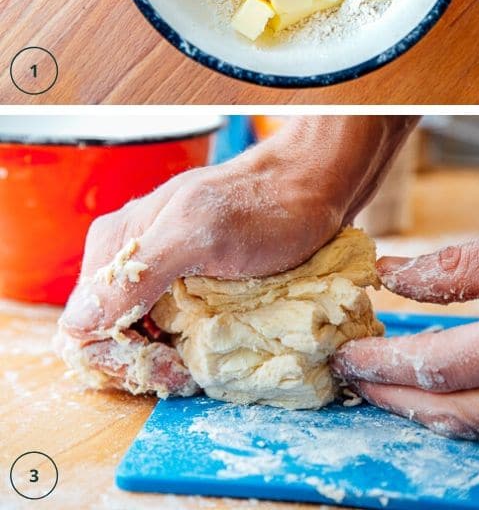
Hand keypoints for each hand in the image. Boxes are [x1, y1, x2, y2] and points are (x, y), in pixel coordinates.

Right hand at [57, 116, 414, 391]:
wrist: (317, 188)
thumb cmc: (266, 207)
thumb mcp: (200, 233)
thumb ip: (141, 271)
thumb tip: (79, 324)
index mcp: (116, 245)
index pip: (83, 328)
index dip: (120, 358)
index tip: (171, 366)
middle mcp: (130, 260)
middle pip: (109, 340)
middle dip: (144, 365)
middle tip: (189, 373)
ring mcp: (162, 274)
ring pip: (140, 341)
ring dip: (165, 363)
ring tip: (202, 368)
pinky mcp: (192, 286)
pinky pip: (171, 332)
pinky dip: (185, 352)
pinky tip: (211, 355)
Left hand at [331, 204, 478, 438]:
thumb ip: (464, 265)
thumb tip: (395, 278)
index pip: (443, 366)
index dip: (386, 361)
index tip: (348, 352)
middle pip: (453, 411)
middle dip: (393, 394)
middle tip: (351, 374)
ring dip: (424, 406)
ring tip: (383, 379)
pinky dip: (466, 409)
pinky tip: (441, 389)